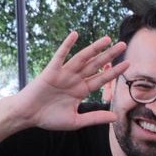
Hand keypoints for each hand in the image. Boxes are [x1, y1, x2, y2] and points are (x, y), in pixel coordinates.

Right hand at [13, 32, 127, 131]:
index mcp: (81, 90)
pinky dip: (67, 45)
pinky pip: (60, 55)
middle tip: (123, 45)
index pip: (102, 79)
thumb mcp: (76, 121)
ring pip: (82, 58)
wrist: (27, 116)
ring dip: (94, 48)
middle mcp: (75, 79)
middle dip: (109, 55)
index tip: (128, 64)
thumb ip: (94, 118)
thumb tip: (115, 118)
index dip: (114, 71)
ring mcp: (64, 74)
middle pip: (96, 65)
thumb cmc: (49, 118)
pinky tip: (75, 35)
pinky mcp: (51, 71)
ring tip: (108, 39)